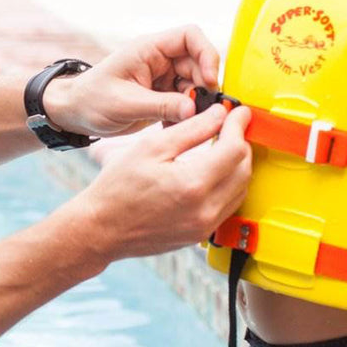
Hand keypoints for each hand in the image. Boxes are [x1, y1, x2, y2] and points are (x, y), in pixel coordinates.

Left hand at [44, 26, 220, 137]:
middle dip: (203, 87)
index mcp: (149, 49)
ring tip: (184, 124)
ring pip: (196, 86)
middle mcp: (160, 60)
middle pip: (199, 64)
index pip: (190, 36)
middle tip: (199, 112)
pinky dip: (186, 116)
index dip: (206, 54)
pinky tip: (173, 128)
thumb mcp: (125, 104)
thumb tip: (195, 109)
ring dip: (196, 105)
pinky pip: (186, 102)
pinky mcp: (163, 97)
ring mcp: (163, 78)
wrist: (75, 114)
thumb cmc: (92, 101)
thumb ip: (161, 106)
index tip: (209, 81)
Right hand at [79, 103, 250, 258]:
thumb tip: (219, 115)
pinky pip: (228, 205)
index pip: (234, 149)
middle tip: (231, 126)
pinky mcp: (200, 234)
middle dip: (241, 143)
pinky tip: (215, 172)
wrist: (102, 228)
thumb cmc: (117, 189)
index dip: (238, 125)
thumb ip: (191, 129)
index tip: (238, 113)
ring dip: (237, 165)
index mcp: (192, 184)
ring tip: (223, 146)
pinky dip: (229, 185)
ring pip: (240, 189)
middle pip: (243, 169)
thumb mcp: (151, 147)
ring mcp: (204, 225)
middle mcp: (205, 209)